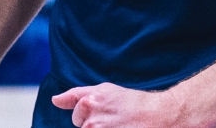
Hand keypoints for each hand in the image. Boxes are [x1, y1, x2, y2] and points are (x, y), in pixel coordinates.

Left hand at [51, 83, 183, 127]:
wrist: (161, 115)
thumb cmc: (135, 103)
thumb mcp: (105, 91)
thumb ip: (77, 95)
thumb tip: (55, 100)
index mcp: (90, 102)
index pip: (77, 118)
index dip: (92, 116)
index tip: (109, 115)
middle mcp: (92, 120)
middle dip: (97, 127)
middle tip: (117, 122)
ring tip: (121, 127)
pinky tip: (123, 127)